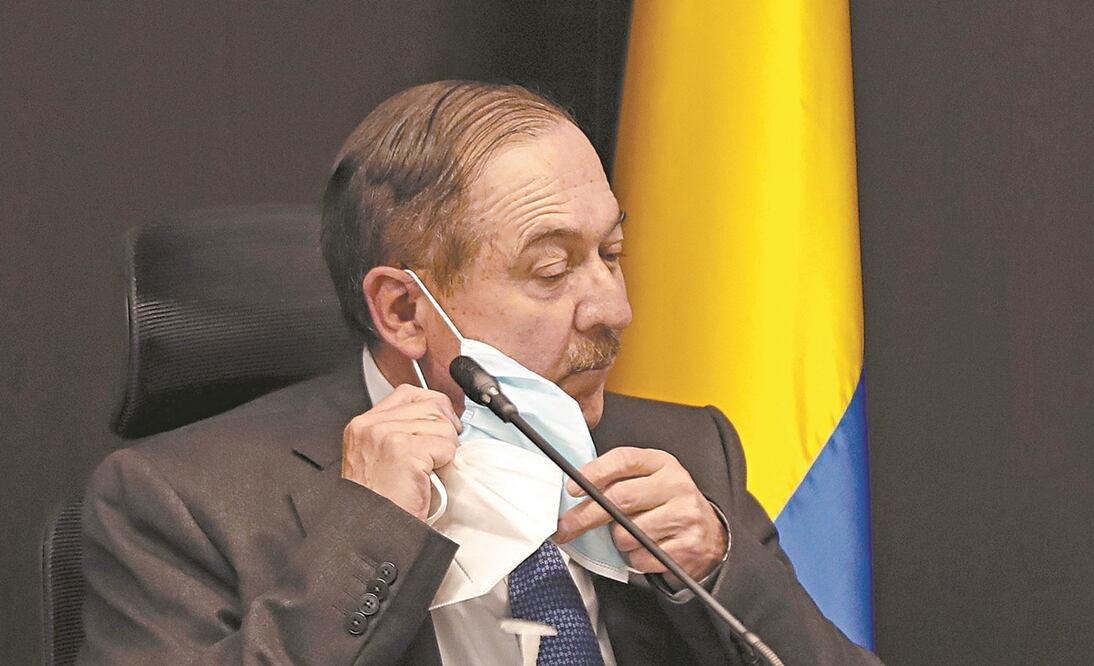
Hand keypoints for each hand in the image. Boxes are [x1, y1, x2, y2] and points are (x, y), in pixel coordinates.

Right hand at [341, 384, 460, 519]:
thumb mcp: (380, 459)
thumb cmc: (381, 504)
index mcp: (363, 425)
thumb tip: (439, 418)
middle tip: (441, 455)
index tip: (441, 426)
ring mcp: (386, 435)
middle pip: (430, 405)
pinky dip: (446, 463)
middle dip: (445, 429)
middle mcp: (371, 426)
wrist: (372, 533)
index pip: (408, 394)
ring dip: (446, 450)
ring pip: (442, 424)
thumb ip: (400, 433)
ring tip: (430, 470)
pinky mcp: (404, 451)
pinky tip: (430, 478)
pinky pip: (446, 445)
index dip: (432, 407)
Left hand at [553, 447, 726, 581]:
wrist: (710, 536)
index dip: (594, 473)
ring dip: (618, 540)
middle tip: (566, 527)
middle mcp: (676, 485)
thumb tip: (577, 492)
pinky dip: (634, 558)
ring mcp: (684, 515)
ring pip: (627, 533)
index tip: (572, 489)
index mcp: (663, 463)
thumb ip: (619, 480)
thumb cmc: (668, 505)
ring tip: (631, 536)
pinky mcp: (687, 546)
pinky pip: (641, 556)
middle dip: (585, 516)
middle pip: (619, 498)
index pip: (623, 459)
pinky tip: (646, 549)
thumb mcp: (650, 481)